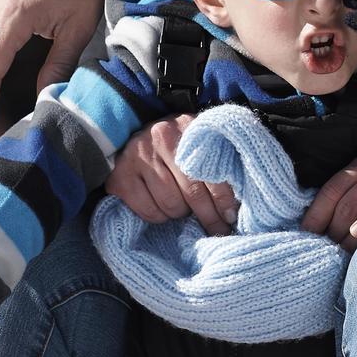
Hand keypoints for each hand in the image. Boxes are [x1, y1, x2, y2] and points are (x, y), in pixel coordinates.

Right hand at [107, 115, 236, 231]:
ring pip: (171, 205)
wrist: (140, 134)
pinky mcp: (120, 176)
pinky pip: (149, 211)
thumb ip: (219, 163)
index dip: (224, 199)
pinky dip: (159, 216)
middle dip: (209, 216)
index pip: (211, 172)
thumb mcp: (201, 143)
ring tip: (185, 209)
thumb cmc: (180, 144)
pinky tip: (163, 208)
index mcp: (188, 128)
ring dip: (181, 214)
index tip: (231, 217)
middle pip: (192, 192)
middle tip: (218, 228)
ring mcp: (137, 156)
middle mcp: (161, 137)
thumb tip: (235, 206)